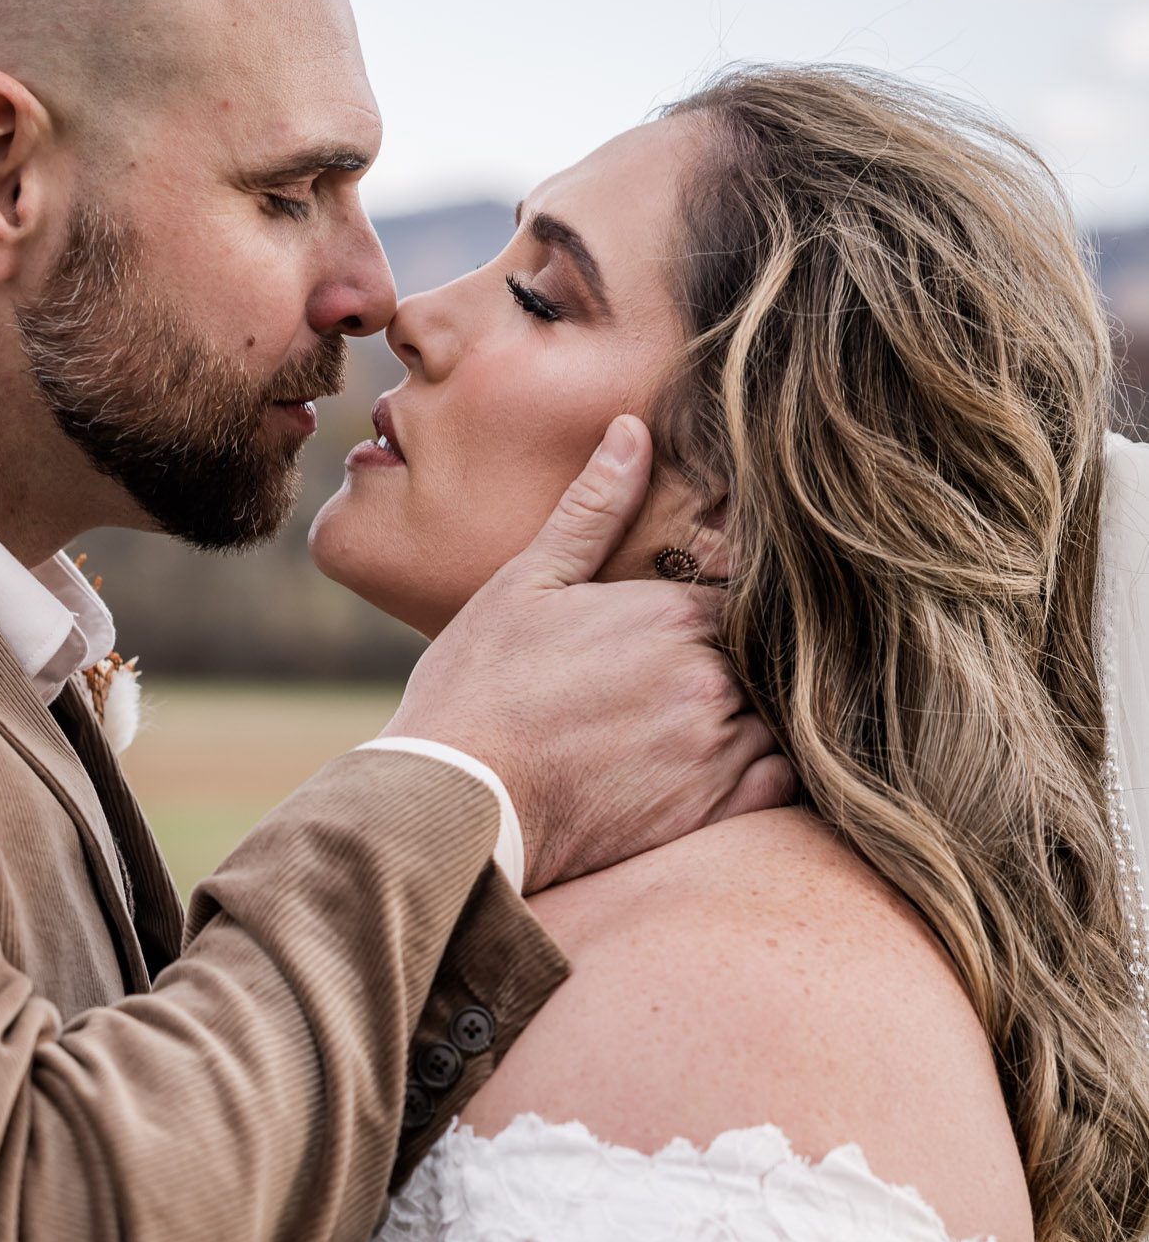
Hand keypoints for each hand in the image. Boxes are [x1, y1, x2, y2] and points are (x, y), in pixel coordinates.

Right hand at [385, 415, 792, 890]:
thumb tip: (633, 431)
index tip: (691, 621)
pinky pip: (781, 780)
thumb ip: (592, 511)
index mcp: (673, 612)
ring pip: (778, 715)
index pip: (744, 591)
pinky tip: (716, 766)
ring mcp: (717, 747)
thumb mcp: (525, 585)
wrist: (459, 802)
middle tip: (682, 675)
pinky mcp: (714, 809)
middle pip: (763, 652)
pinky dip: (766, 769)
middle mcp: (709, 675)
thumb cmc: (479, 689)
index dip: (720, 605)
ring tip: (692, 721)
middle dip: (735, 657)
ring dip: (751, 712)